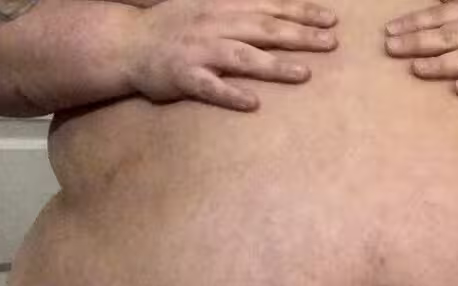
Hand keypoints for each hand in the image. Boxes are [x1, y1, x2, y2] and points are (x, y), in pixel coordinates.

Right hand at [125, 0, 338, 110]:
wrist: (126, 42)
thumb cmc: (175, 26)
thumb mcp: (209, 5)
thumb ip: (242, 7)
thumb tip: (280, 10)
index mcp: (223, 6)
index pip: (270, 7)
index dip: (301, 12)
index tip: (331, 19)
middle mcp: (214, 25)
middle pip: (263, 29)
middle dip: (299, 35)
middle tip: (331, 43)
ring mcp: (199, 51)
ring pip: (242, 57)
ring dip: (274, 66)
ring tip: (304, 74)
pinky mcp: (184, 77)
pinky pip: (211, 87)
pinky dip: (231, 94)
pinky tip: (254, 104)